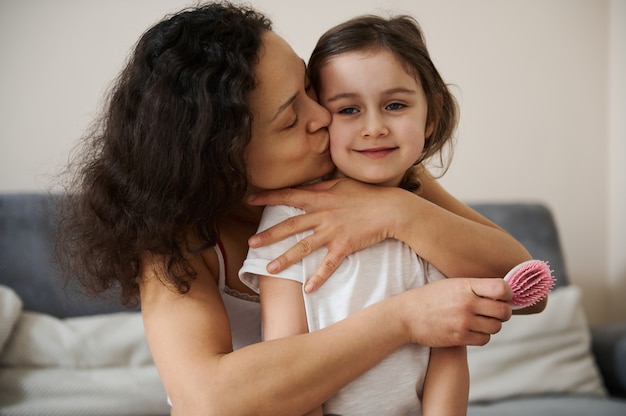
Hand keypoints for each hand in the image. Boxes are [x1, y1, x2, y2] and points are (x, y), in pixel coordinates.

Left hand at [247, 178, 408, 291]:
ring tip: (269, 269)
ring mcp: (332, 231)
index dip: (268, 197)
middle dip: (269, 234)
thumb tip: (307, 188)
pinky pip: (328, 264)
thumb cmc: (368, 194)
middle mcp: (322, 214)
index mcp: (320, 198)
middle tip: (251, 244)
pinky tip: (307, 289)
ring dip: (285, 258)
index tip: (249, 200)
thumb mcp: (342, 184)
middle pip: (290, 225)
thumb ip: (322, 189)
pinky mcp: (344, 246)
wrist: (391, 209)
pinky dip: (318, 278)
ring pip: (303, 246)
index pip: (288, 195)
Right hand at [397, 277, 512, 346]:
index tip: (504, 296)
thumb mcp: (451, 284)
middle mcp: (467, 303)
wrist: (406, 315)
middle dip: (503, 312)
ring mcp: (463, 322)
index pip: (503, 289)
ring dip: (492, 325)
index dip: (509, 294)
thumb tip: (503, 292)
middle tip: (495, 311)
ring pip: (496, 327)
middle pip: (504, 311)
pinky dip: (482, 336)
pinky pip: (485, 339)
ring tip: (481, 321)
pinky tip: (473, 330)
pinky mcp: (459, 337)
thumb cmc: (430, 297)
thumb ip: (475, 287)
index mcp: (466, 286)